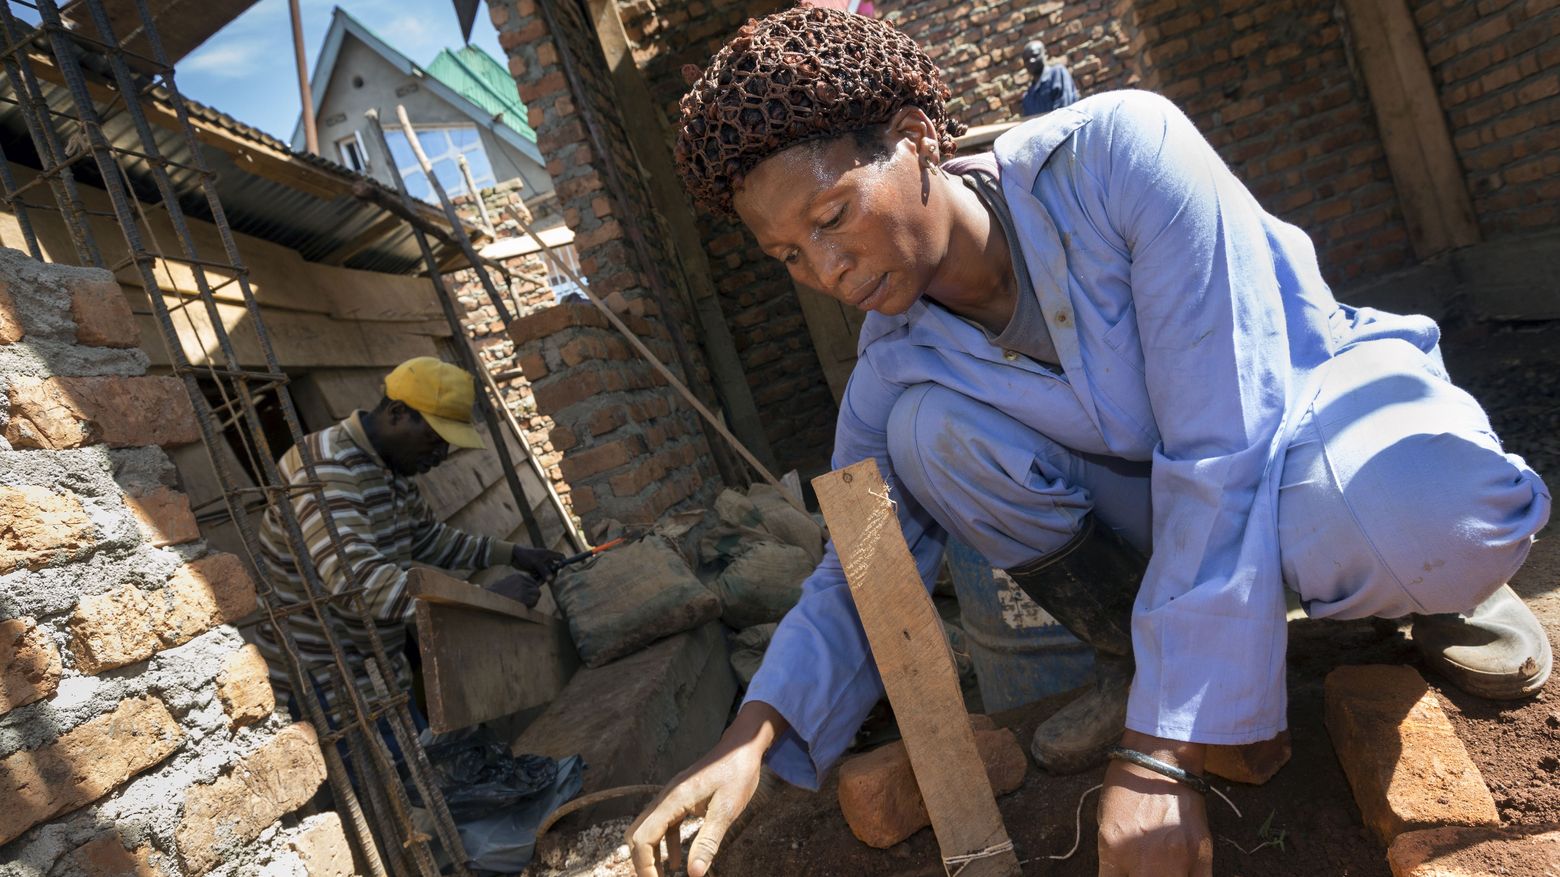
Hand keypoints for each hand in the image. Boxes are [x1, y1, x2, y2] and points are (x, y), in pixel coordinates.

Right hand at [488, 573, 541, 607]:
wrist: (489, 599)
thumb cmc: (497, 593)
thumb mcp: (507, 583)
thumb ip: (518, 583)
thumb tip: (533, 586)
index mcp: (518, 576)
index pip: (533, 581)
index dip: (531, 589)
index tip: (528, 595)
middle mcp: (521, 581)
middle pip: (536, 588)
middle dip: (533, 595)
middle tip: (528, 601)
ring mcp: (522, 589)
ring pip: (537, 594)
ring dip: (533, 600)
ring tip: (526, 604)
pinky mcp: (522, 597)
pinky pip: (533, 601)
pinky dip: (531, 605)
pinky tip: (525, 607)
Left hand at [511, 546, 562, 578]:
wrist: (514, 556)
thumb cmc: (526, 556)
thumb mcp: (536, 563)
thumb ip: (544, 571)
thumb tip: (551, 579)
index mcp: (549, 554)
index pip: (561, 557)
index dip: (563, 563)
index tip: (560, 570)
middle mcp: (546, 559)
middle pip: (553, 569)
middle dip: (549, 575)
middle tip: (544, 579)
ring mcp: (541, 564)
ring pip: (546, 574)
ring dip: (542, 578)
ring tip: (535, 580)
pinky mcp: (536, 569)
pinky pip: (540, 575)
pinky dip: (537, 578)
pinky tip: (532, 578)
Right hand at [628, 702, 786, 876]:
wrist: (741, 747)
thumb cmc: (737, 774)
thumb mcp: (726, 810)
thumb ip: (708, 842)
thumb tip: (694, 874)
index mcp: (673, 800)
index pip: (644, 838)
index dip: (645, 866)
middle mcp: (666, 797)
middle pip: (638, 835)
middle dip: (643, 863)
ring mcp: (671, 797)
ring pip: (647, 830)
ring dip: (651, 855)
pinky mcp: (680, 799)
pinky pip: (663, 826)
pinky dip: (665, 846)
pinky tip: (677, 863)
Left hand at [1097, 731, 1211, 876]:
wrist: (1161, 758)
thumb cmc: (1127, 784)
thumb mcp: (1106, 821)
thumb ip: (1114, 857)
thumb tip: (1122, 875)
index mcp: (1114, 850)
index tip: (1124, 873)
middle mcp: (1145, 861)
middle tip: (1143, 869)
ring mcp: (1177, 860)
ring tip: (1161, 868)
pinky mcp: (1203, 853)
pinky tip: (1181, 870)